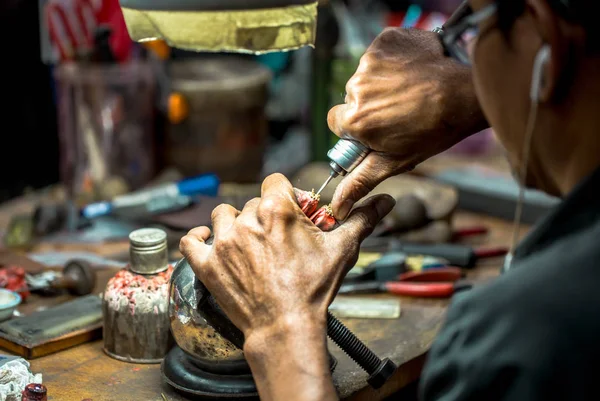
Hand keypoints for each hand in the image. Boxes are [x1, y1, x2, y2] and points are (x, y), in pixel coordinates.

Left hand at [179, 173, 394, 337]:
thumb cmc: (313, 290)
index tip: (291, 210)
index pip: (275, 181)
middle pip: (251, 201)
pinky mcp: (207, 264)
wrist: (286, 326)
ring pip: (222, 215)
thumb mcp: (343, 250)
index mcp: (277, 210)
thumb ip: (362, 220)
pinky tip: (208, 242)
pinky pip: (190, 241)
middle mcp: (247, 220)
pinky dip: (197, 239)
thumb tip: (385, 202)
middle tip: (276, 239)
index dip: (285, 194)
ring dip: (233, 224)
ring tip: (247, 242)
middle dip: (264, 215)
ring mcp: (223, 242)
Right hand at [328, 28, 487, 219]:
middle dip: (371, 104)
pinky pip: (379, 54)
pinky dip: (392, 61)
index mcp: (354, 120)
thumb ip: (361, 181)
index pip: (339, 122)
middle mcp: (356, 88)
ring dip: (383, 82)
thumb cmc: (434, 130)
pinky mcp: (384, 41)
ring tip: (410, 90)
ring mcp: (370, 61)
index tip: (380, 126)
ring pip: (366, 76)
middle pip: (352, 99)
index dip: (359, 127)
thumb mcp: (395, 161)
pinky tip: (412, 70)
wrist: (467, 90)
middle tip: (401, 109)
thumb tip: (336, 207)